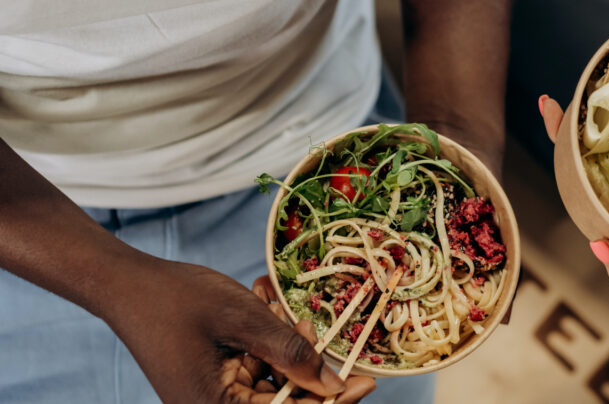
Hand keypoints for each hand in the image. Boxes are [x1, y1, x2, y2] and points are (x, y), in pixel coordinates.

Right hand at [102, 260, 372, 402]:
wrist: (126, 283)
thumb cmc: (176, 298)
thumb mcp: (243, 320)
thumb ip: (289, 352)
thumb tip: (333, 385)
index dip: (330, 402)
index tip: (366, 382)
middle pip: (283, 402)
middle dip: (306, 365)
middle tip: (312, 324)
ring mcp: (213, 396)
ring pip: (272, 382)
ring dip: (285, 346)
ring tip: (275, 304)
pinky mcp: (214, 381)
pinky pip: (255, 369)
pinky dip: (266, 341)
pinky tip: (264, 305)